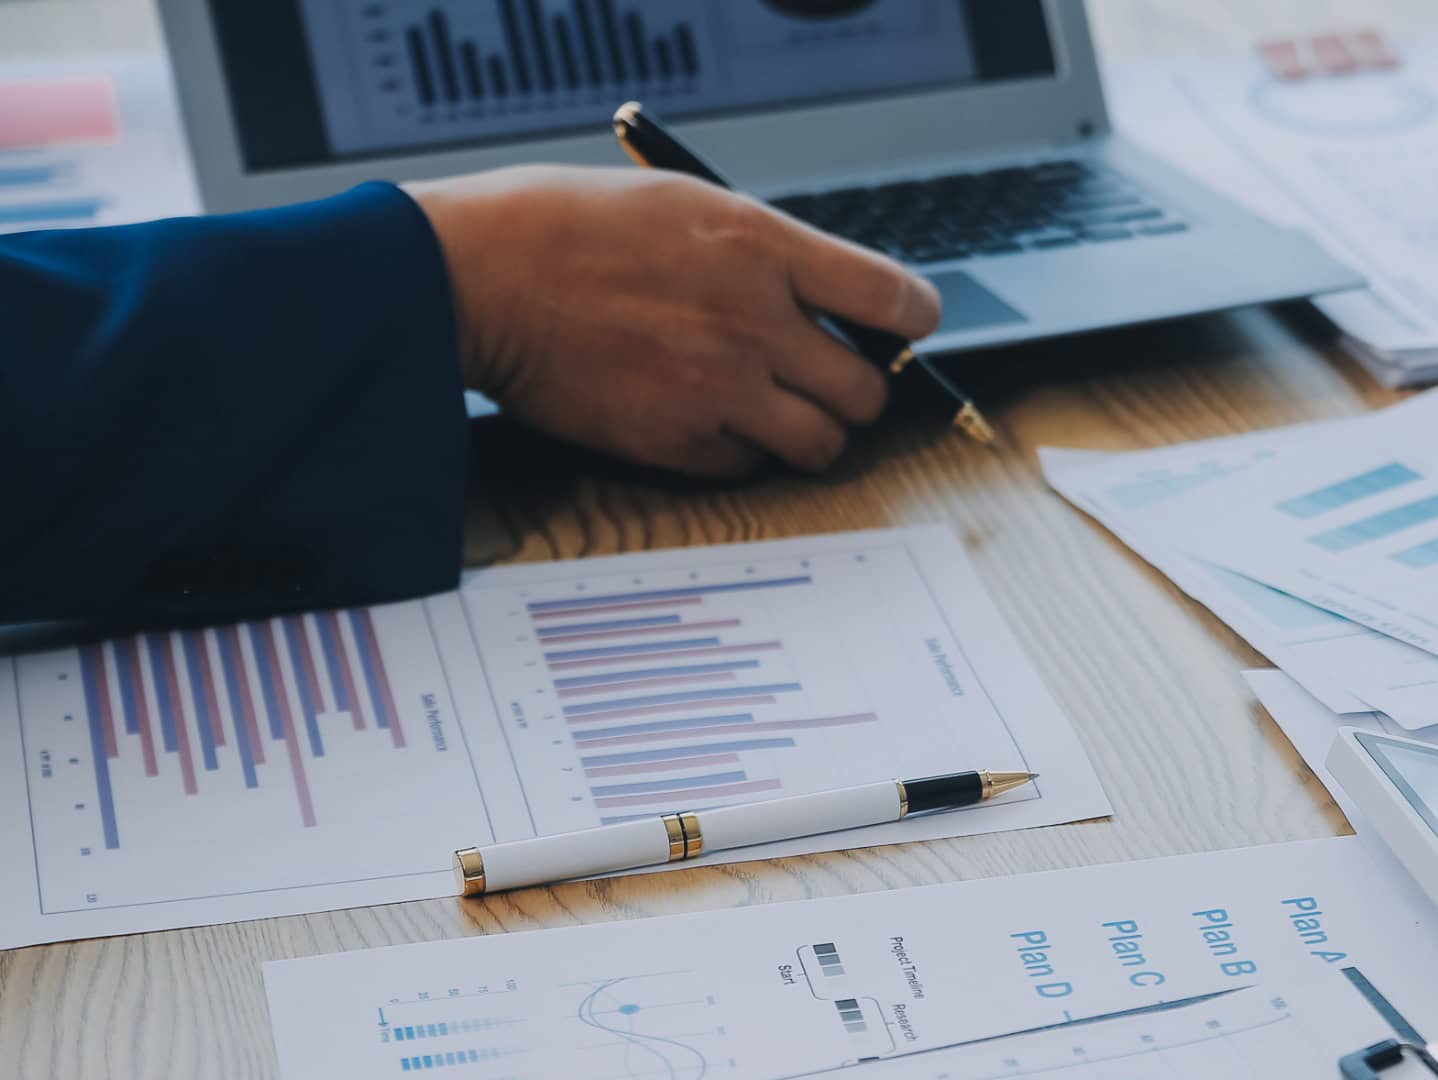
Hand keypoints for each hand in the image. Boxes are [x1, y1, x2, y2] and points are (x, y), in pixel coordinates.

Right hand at [406, 165, 942, 477]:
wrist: (478, 278)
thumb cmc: (569, 229)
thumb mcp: (684, 207)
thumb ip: (765, 254)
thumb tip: (829, 301)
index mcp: (761, 248)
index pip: (893, 298)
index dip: (913, 320)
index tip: (905, 327)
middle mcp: (753, 322)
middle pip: (867, 392)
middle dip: (853, 391)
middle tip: (824, 380)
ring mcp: (719, 388)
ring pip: (820, 444)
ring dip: (806, 431)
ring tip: (769, 407)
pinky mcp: (678, 442)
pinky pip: (749, 466)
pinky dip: (738, 450)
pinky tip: (701, 416)